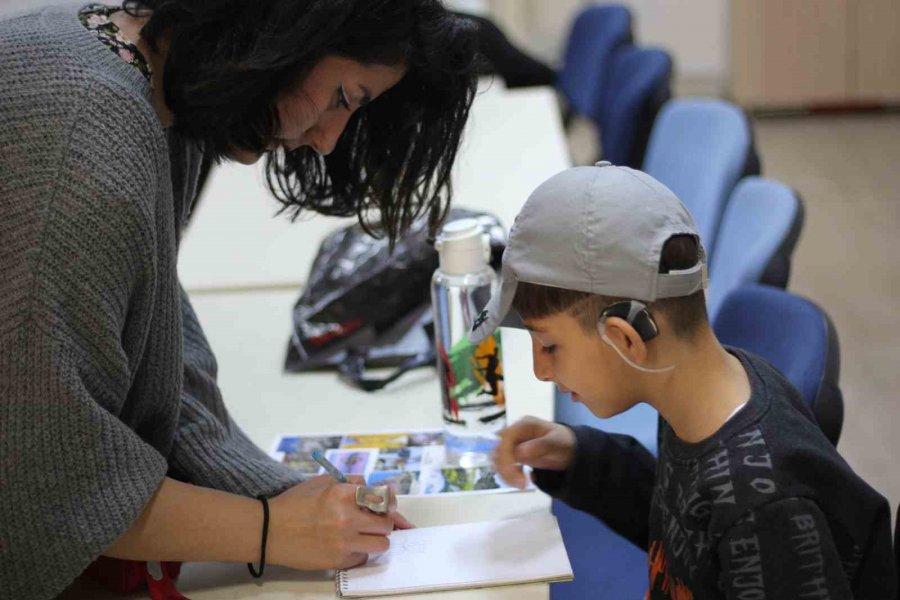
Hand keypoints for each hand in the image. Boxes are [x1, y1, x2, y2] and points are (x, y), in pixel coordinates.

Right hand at [266, 475, 412, 569]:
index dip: (388, 503)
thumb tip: (376, 489)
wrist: (269, 530)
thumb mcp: (323, 482)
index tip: (387, 506)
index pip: (383, 498)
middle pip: (387, 523)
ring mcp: (343, 541)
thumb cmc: (295, 504)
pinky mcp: (338, 561)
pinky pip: (363, 558)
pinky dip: (359, 552)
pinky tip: (347, 546)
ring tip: (364, 536)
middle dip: (383, 522)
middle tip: (373, 522)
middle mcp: (346, 517)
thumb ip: (351, 482)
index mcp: (343, 493)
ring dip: (376, 540)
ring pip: (382, 544)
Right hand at [493, 416, 575, 488]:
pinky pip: (503, 465)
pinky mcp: (512, 454)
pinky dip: (509, 475)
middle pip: (498, 449)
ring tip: (522, 485)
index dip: (506, 456)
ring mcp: (512, 444)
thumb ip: (539, 446)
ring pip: (498, 459)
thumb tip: (519, 452)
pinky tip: (524, 480)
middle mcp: (514, 433)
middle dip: (505, 468)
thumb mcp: (555, 442)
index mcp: (524, 425)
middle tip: (521, 484)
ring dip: (506, 474)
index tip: (515, 473)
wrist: (568, 448)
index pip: (506, 439)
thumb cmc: (563, 442)